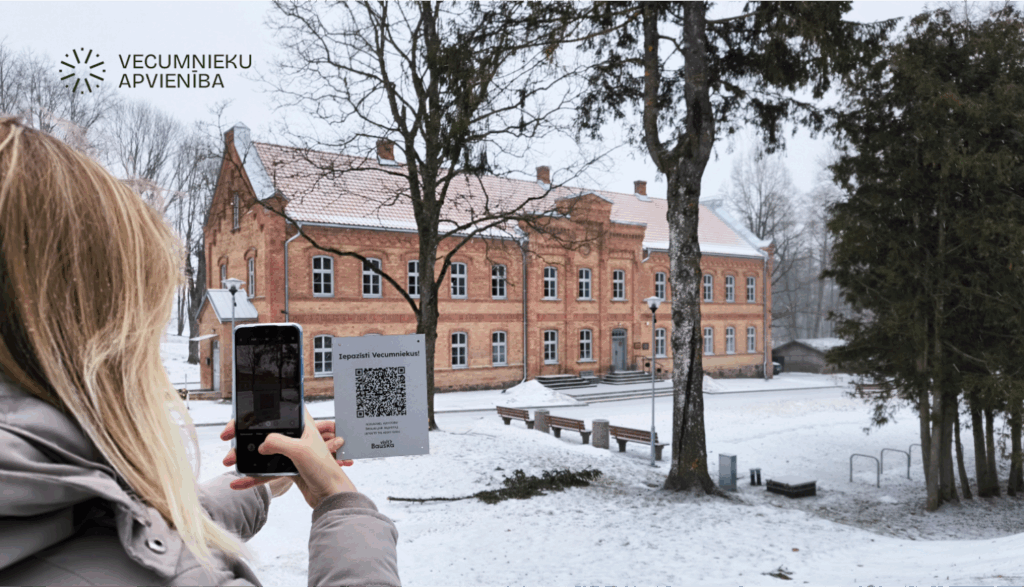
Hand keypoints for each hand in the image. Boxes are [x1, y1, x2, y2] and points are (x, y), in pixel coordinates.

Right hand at [221, 408, 357, 508]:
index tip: (239, 419)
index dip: (257, 412)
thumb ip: (278, 442)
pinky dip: (253, 475)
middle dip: (245, 436)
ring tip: (229, 462)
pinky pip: (266, 469)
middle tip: (227, 438)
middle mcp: (296, 436)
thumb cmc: (324, 470)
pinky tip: (238, 482)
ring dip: (246, 457)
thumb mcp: (300, 451)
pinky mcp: (288, 467)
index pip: (278, 410)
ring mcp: (291, 452)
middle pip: (265, 431)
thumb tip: (261, 445)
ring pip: (263, 451)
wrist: (332, 496)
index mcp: (303, 424)